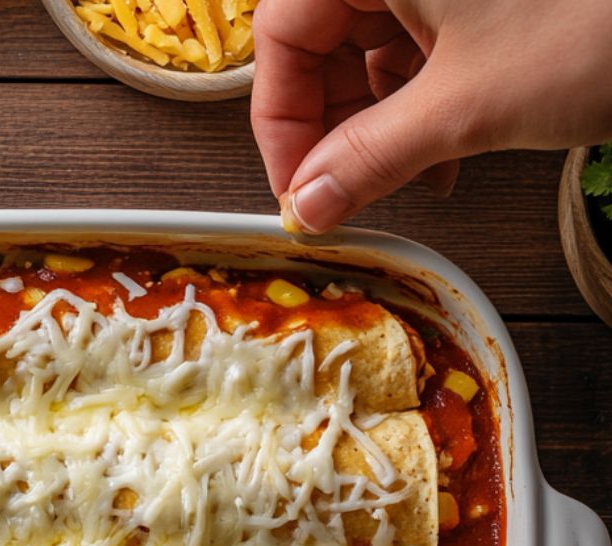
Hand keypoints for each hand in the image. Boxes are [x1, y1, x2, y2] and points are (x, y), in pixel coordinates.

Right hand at [250, 0, 611, 233]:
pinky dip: (424, 106)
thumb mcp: (468, 107)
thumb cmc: (599, 22)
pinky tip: (441, 158)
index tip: (298, 188)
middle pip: (324, 40)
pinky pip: (426, 46)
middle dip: (334, 128)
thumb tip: (307, 207)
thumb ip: (369, 160)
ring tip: (405, 184)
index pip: (282, 33)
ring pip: (374, 48)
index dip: (280, 120)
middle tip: (345, 195)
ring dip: (381, 127)